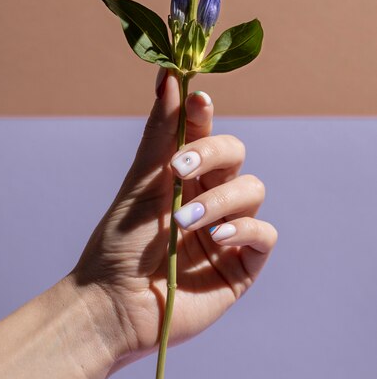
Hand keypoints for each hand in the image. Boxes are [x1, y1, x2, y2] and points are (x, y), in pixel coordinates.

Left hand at [72, 69, 277, 368]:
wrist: (114, 304)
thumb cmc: (120, 242)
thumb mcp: (141, 181)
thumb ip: (161, 131)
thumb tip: (168, 74)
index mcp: (184, 174)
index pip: (204, 131)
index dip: (204, 113)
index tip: (196, 100)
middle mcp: (209, 195)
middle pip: (235, 154)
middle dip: (212, 155)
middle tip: (178, 171)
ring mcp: (228, 228)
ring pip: (251, 190)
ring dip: (220, 200)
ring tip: (185, 222)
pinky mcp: (242, 262)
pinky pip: (264, 233)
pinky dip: (244, 229)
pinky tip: (216, 238)